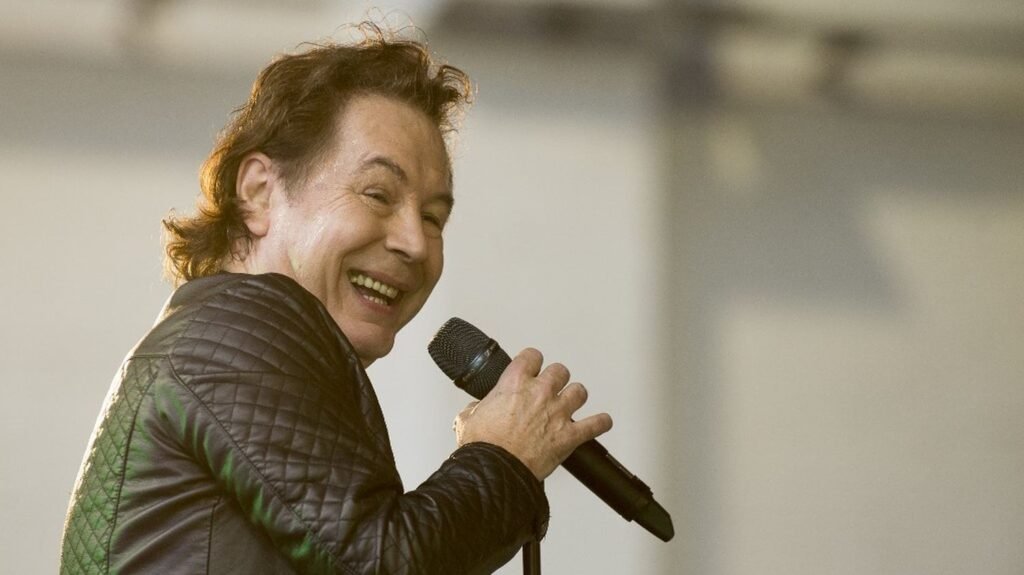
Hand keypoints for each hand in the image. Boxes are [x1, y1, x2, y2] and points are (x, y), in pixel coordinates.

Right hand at [453, 347, 612, 479]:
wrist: (495, 471)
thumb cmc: (483, 447)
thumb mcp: (467, 419)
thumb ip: (476, 408)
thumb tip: (476, 410)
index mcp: (515, 383)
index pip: (532, 356)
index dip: (532, 361)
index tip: (532, 366)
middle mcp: (540, 393)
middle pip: (560, 371)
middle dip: (556, 378)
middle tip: (551, 387)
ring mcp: (558, 413)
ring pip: (580, 391)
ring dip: (575, 396)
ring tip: (571, 402)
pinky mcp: (569, 436)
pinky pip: (595, 424)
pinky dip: (600, 423)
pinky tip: (601, 422)